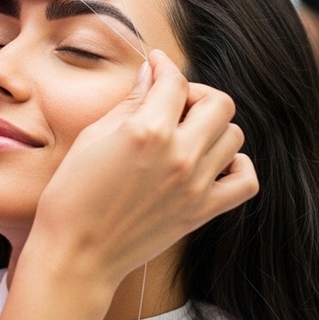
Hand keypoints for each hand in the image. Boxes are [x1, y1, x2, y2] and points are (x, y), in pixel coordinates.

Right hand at [31, 49, 255, 284]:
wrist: (76, 254)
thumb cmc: (72, 195)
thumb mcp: (93, 136)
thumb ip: (128, 102)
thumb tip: (149, 75)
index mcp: (147, 131)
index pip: (174, 81)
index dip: (163, 66)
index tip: (156, 65)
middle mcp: (179, 154)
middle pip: (219, 103)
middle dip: (196, 94)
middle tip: (173, 102)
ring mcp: (196, 185)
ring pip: (234, 136)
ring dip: (213, 128)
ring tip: (187, 134)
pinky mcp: (202, 212)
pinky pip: (246, 181)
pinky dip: (236, 166)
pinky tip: (212, 163)